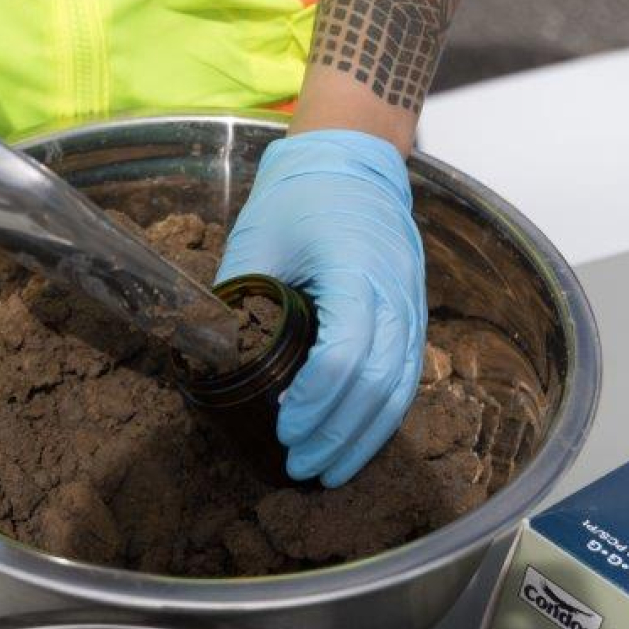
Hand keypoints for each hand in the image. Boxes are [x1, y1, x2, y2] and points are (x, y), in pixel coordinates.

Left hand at [217, 130, 426, 487]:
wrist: (351, 157)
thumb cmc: (300, 195)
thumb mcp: (257, 240)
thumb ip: (239, 300)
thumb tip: (214, 360)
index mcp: (356, 267)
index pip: (345, 353)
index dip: (315, 400)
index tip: (284, 426)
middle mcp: (395, 288)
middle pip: (378, 382)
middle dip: (339, 433)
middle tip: (302, 465)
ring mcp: (411, 302)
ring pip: (400, 386)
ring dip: (366, 435)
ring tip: (330, 470)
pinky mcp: (413, 312)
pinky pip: (407, 375)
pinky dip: (382, 415)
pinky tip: (356, 440)